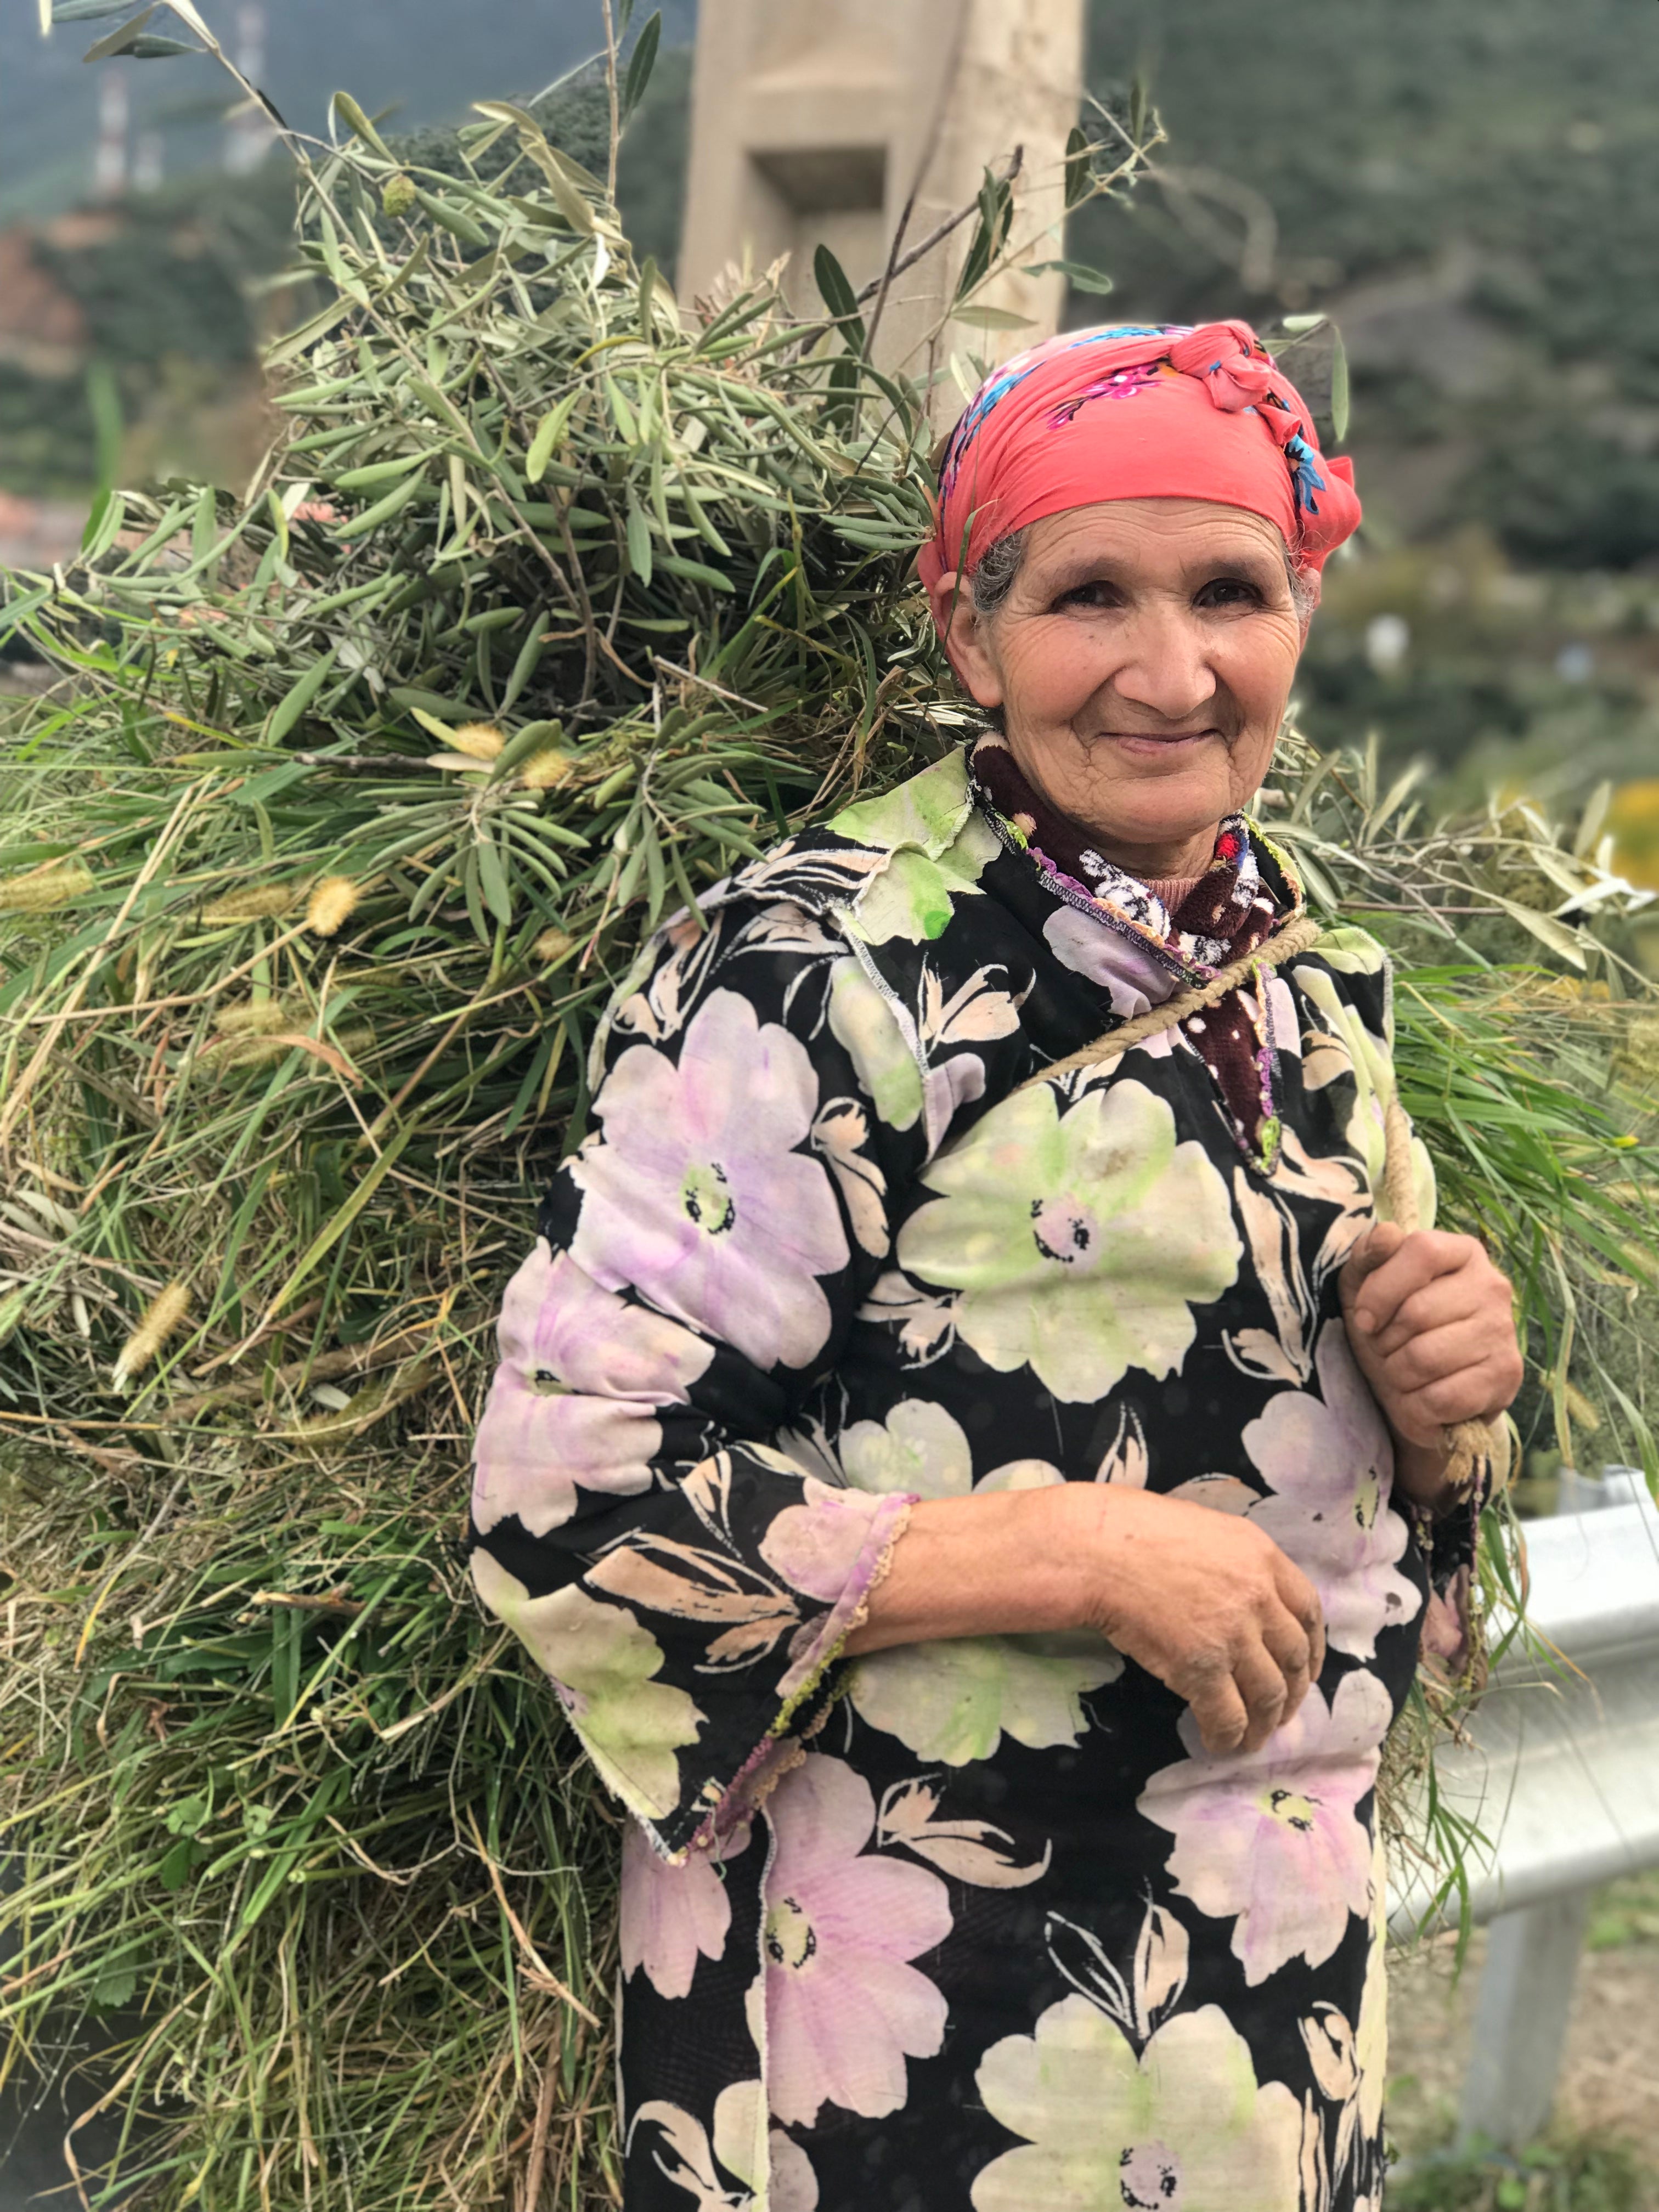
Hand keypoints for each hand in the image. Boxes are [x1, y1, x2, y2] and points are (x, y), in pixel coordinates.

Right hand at [846, 1482, 1324, 1756]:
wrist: (1067, 1544)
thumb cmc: (1101, 1530)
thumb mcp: (1167, 1529)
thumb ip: (1201, 1555)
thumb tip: (1206, 1580)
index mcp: (1250, 1547)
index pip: (1305, 1603)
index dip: (1305, 1642)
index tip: (1296, 1665)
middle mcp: (1254, 1584)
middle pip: (1297, 1651)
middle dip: (1293, 1686)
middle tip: (1277, 1714)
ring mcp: (1232, 1625)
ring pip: (1270, 1689)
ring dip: (1263, 1719)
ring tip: (1245, 1738)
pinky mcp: (1203, 1663)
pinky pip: (1233, 1713)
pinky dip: (1232, 1734)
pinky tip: (1215, 1743)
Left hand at [1340, 1222, 1522, 1456]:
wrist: (1416, 1390)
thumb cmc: (1389, 1329)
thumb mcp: (1363, 1286)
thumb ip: (1368, 1256)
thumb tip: (1386, 1234)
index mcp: (1461, 1252)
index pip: (1422, 1251)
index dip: (1381, 1289)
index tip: (1364, 1318)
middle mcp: (1492, 1286)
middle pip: (1418, 1312)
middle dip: (1384, 1341)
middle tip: (1386, 1350)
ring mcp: (1503, 1331)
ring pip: (1425, 1358)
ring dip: (1397, 1375)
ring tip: (1402, 1373)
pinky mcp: (1506, 1376)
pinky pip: (1441, 1398)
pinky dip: (1416, 1406)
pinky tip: (1422, 1399)